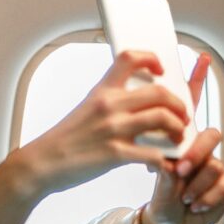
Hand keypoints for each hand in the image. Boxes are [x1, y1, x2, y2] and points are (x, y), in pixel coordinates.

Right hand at [0, 51, 197, 223]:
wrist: (42, 162)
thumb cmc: (62, 140)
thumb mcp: (84, 110)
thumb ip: (107, 103)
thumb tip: (130, 103)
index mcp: (101, 92)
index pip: (131, 59)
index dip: (152, 59)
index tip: (161, 70)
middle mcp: (109, 106)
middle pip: (160, 92)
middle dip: (180, 104)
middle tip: (182, 116)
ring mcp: (113, 130)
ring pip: (163, 119)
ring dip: (177, 129)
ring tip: (176, 137)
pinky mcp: (115, 154)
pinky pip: (153, 154)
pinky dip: (164, 161)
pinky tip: (160, 164)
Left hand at [141, 54, 223, 223]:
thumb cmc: (154, 194)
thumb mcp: (145, 167)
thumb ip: (145, 144)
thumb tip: (137, 126)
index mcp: (176, 140)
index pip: (185, 107)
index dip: (195, 82)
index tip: (199, 58)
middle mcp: (197, 151)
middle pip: (207, 135)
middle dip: (194, 151)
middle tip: (179, 167)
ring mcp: (212, 168)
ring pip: (215, 162)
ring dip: (197, 178)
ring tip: (182, 192)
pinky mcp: (222, 190)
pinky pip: (223, 186)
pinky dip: (205, 197)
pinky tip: (193, 204)